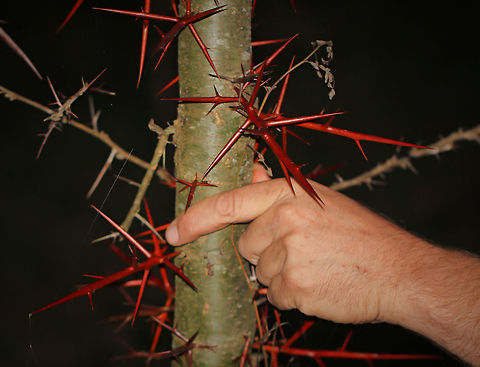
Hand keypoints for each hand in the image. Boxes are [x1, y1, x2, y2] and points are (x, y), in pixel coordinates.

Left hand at [166, 165, 415, 323]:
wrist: (398, 270)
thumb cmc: (360, 234)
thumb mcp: (319, 202)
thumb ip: (276, 193)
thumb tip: (248, 174)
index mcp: (289, 195)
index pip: (230, 203)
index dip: (196, 219)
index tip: (174, 232)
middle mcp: (284, 220)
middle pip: (247, 245)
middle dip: (266, 252)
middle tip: (304, 250)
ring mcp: (288, 254)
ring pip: (261, 273)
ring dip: (282, 276)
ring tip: (317, 267)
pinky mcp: (293, 287)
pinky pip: (275, 296)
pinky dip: (292, 295)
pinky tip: (319, 284)